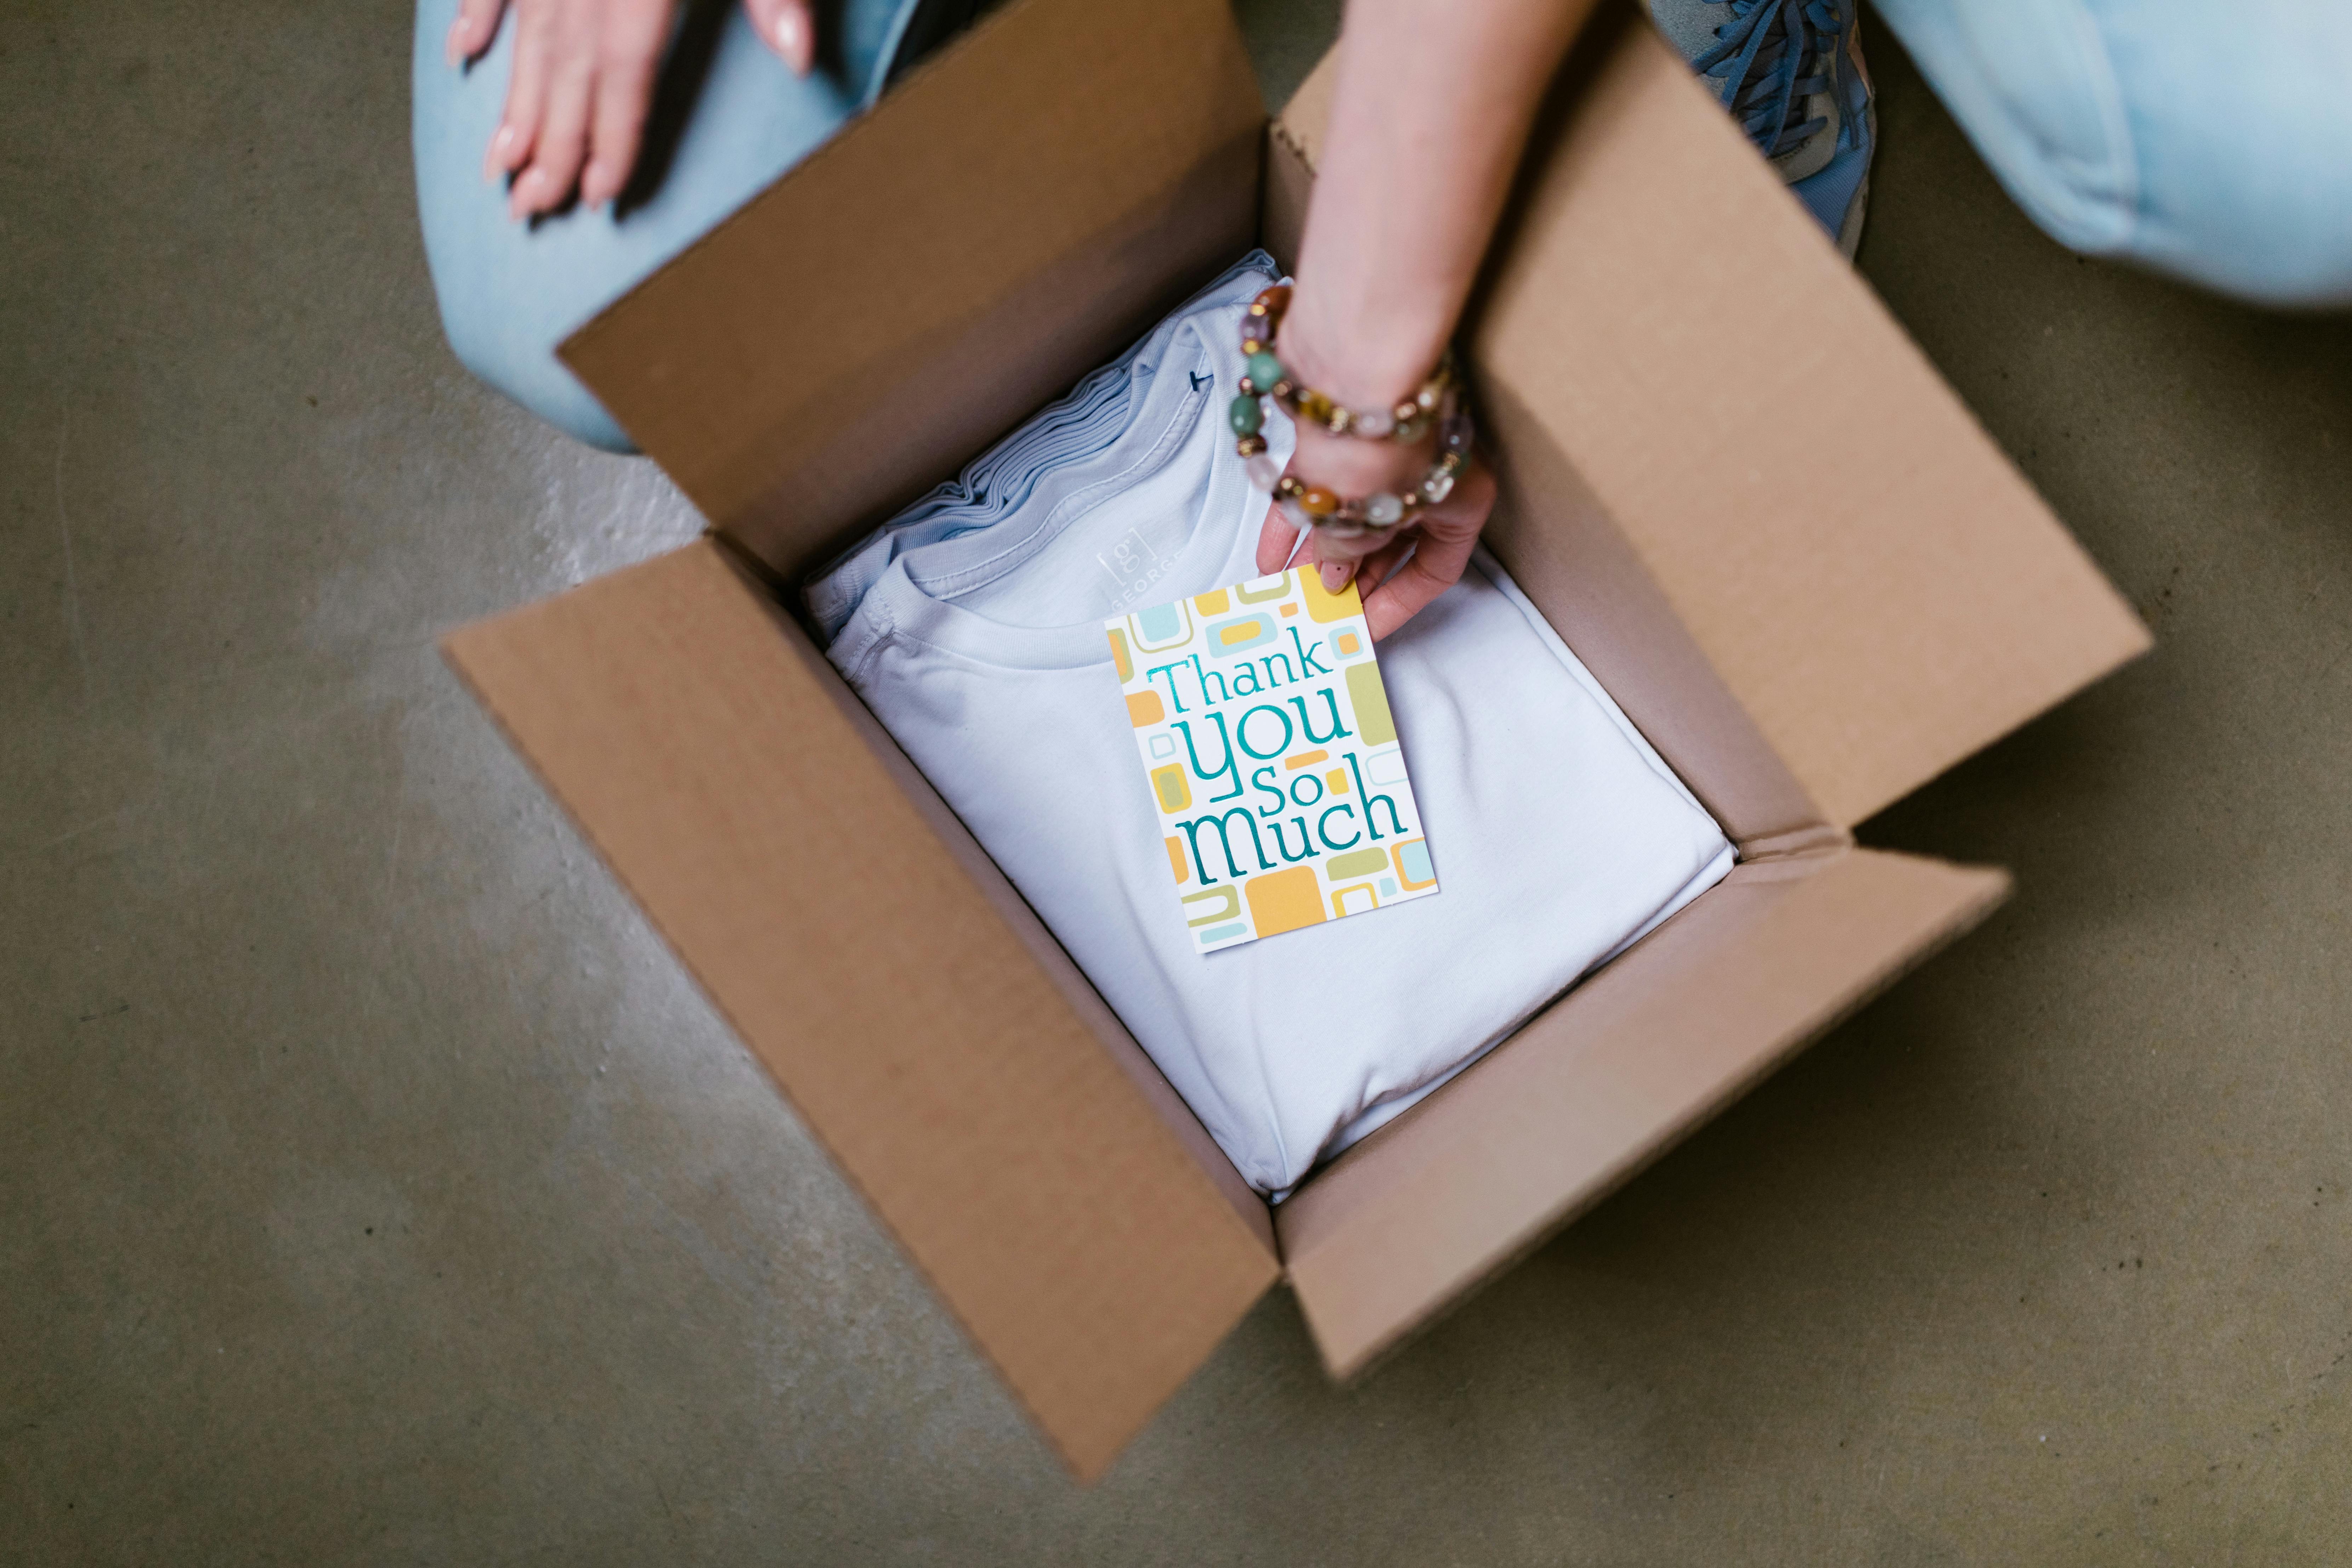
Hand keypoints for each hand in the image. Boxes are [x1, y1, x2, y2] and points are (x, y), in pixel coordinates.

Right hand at [448, 0, 814, 219]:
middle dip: (549, 146)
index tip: (597, 193)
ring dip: (514, 103)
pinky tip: (466, 57)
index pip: (623, 76)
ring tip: (501, 167)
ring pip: (527, 37)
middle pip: (565, 73)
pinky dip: (479, 15)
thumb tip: (795, 55)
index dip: (611, 139)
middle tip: (530, 209)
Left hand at [1251, 397, 1493, 642]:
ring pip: (1349, 514)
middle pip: (1390, 543)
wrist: (1354, 354)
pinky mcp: (1339, 429)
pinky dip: (1294, 518)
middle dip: (1349, 579)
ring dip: (1315, 552)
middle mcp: (1427, 474)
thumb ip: (1348, 556)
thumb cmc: (1381, 440)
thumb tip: (1331, 577)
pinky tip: (1268, 552)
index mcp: (1460, 498)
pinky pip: (1318, 487)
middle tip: (1315, 611)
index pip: (1437, 570)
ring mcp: (1383, 449)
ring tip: (1282, 589)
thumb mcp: (1368, 519)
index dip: (1397, 605)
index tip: (1360, 630)